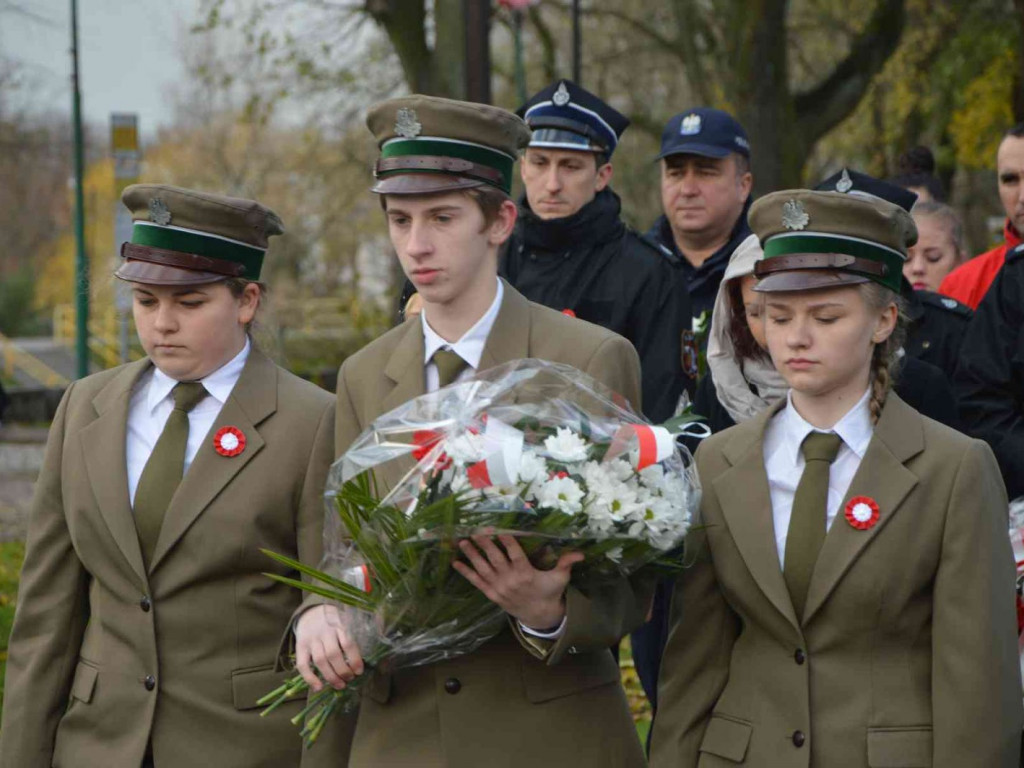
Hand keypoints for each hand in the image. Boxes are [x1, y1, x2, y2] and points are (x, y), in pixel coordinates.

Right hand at [294, 604, 364, 691]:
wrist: (311, 613)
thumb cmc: (335, 620)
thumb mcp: (350, 617)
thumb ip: (367, 624)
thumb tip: (384, 631)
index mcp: (340, 623)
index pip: (348, 643)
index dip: (355, 659)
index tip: (359, 671)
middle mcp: (324, 631)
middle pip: (333, 654)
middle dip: (343, 671)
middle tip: (350, 679)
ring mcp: (311, 639)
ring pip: (319, 660)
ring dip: (330, 676)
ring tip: (340, 685)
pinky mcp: (300, 647)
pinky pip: (302, 664)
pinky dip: (310, 678)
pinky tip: (318, 688)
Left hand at [452, 533, 583, 629]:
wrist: (539, 615)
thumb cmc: (550, 592)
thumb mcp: (561, 578)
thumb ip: (567, 563)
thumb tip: (581, 553)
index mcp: (527, 574)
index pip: (515, 554)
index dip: (507, 541)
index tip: (499, 529)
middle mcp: (510, 580)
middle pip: (496, 559)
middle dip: (485, 544)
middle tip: (476, 530)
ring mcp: (499, 588)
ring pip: (483, 568)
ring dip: (472, 555)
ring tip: (463, 541)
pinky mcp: (492, 594)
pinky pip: (476, 582)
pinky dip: (466, 572)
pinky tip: (456, 562)